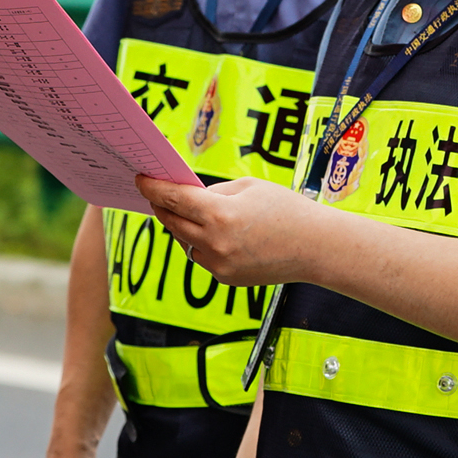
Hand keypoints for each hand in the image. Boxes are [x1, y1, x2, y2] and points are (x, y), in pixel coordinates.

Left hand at [137, 175, 324, 288]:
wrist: (316, 247)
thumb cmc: (287, 209)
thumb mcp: (248, 187)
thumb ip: (214, 193)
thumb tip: (189, 199)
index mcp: (220, 214)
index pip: (173, 199)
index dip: (152, 187)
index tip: (140, 179)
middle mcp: (215, 243)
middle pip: (171, 222)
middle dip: (162, 206)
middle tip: (156, 193)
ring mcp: (219, 265)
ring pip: (184, 242)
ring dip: (182, 226)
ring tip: (189, 212)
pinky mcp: (226, 278)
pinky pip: (202, 257)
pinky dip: (201, 244)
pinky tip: (215, 233)